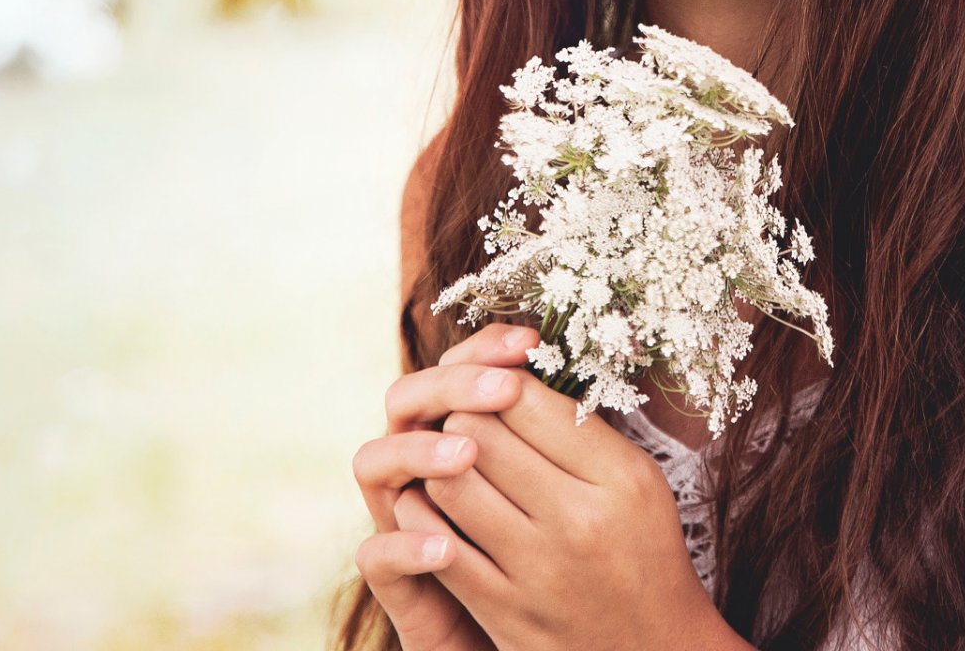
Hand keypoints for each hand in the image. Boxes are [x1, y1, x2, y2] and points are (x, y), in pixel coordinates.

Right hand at [353, 322, 543, 649]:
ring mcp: (396, 516)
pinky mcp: (392, 577)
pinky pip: (377, 555)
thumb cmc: (555, 547)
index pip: (454, 365)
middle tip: (505, 387)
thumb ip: (558, 427)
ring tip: (467, 453)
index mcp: (460, 425)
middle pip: (410, 398)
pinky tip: (446, 547)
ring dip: (422, 452)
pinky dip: (408, 547)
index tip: (532, 343)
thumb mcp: (563, 483)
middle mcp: (419, 461)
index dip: (487, 350)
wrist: (543, 630)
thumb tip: (588, 364)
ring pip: (376, 461)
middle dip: (457, 386)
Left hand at [426, 347, 725, 650]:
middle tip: (467, 420)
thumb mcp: (636, 480)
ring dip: (440, 463)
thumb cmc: (642, 550)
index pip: (530, 401)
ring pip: (450, 481)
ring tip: (455, 460)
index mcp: (619, 478)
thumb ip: (583, 430)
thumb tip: (512, 374)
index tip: (498, 388)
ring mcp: (537, 569)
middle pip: (483, 433)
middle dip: (464, 417)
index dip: (500, 383)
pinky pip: (436, 543)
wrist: (652, 650)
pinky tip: (438, 505)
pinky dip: (425, 515)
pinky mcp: (502, 610)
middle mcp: (579, 521)